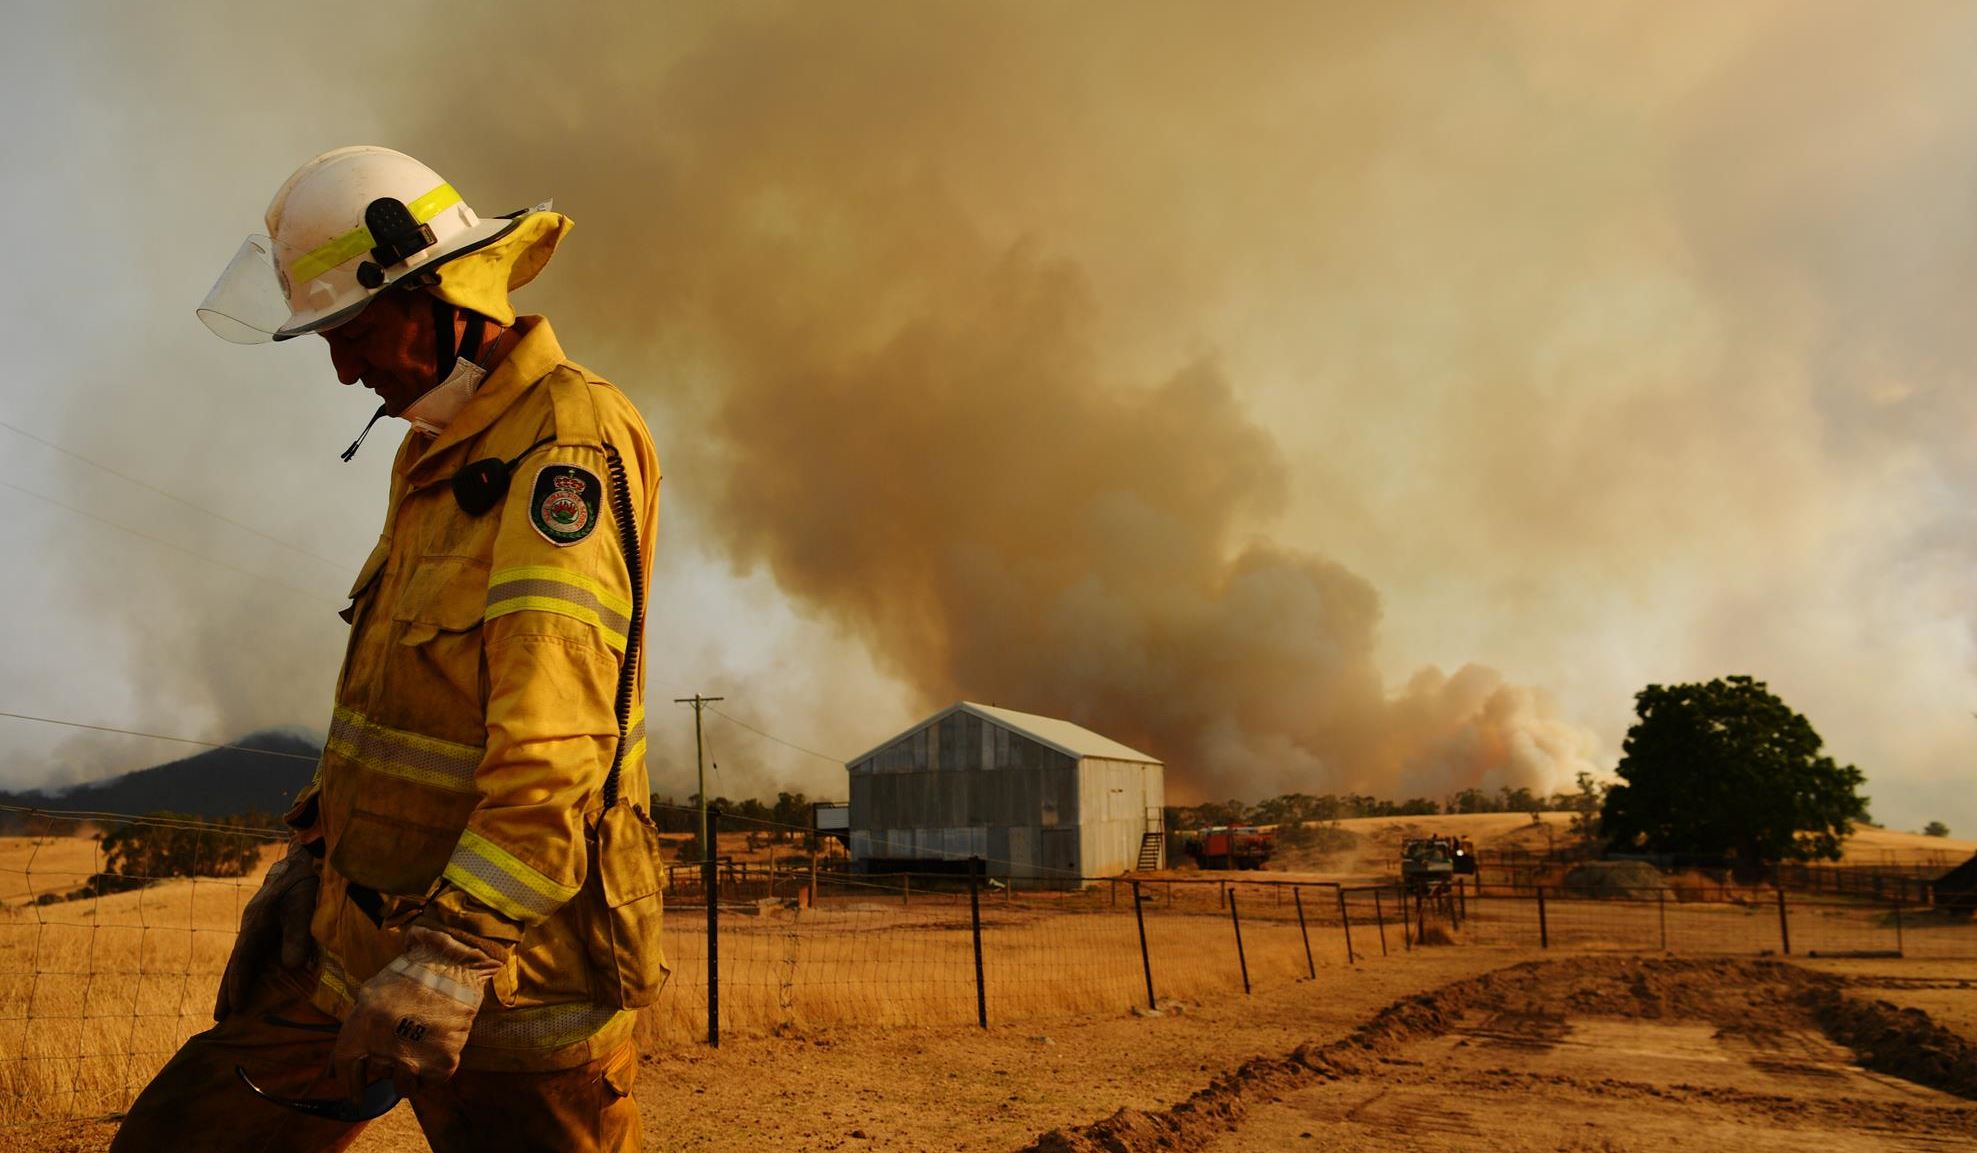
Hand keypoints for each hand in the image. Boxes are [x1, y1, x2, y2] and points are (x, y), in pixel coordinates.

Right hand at [215, 839, 319, 1019]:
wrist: (299, 863)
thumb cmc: (301, 885)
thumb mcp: (302, 909)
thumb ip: (297, 936)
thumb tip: (291, 967)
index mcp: (255, 927)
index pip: (242, 962)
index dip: (238, 985)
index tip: (234, 1007)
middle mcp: (250, 929)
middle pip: (235, 964)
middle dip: (227, 990)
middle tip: (218, 1016)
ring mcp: (255, 927)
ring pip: (241, 960)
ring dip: (234, 982)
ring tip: (228, 1006)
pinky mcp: (264, 926)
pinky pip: (251, 953)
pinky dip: (247, 970)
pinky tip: (249, 981)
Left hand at [330, 925, 503, 1097]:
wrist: (454, 967)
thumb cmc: (411, 976)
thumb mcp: (372, 994)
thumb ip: (353, 1030)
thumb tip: (331, 1071)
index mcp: (363, 1027)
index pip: (346, 1068)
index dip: (349, 1085)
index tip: (355, 1099)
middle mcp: (385, 1048)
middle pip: (379, 1073)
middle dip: (386, 1063)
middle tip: (399, 1045)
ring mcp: (415, 1058)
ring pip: (404, 1085)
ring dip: (408, 1072)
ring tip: (418, 1049)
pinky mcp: (441, 1064)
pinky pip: (430, 1081)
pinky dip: (432, 1070)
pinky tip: (435, 1048)